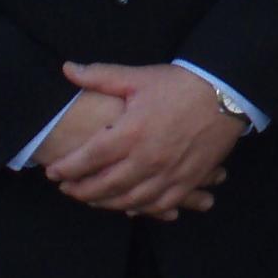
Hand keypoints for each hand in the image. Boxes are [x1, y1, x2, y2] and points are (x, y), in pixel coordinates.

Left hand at [43, 63, 245, 217]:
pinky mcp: (187, 181)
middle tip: (67, 189)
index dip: (67, 168)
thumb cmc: (179, 85)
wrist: (224, 94)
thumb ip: (100, 76)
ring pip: (129, 200)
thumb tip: (67, 69)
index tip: (52, 172)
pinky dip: (141, 208)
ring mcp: (168, 174)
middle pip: (105, 185)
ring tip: (91, 199)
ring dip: (105, 203)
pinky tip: (129, 207)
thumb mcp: (138, 76)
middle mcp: (147, 159)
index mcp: (131, 133)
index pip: (89, 158)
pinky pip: (159, 204)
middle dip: (81, 190)